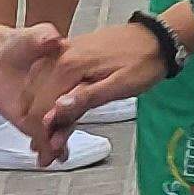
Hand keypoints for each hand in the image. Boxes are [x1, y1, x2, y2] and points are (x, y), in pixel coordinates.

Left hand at [0, 22, 77, 156]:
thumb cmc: (17, 45)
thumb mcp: (36, 35)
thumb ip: (44, 37)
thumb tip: (52, 39)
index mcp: (67, 74)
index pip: (78, 91)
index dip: (80, 101)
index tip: (81, 106)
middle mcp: (58, 94)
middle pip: (67, 114)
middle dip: (65, 129)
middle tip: (61, 140)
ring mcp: (44, 109)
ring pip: (56, 127)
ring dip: (57, 141)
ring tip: (56, 151)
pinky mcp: (29, 120)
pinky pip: (42, 136)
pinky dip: (48, 147)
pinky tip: (52, 157)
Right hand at [39, 20, 159, 144]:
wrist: (158, 37)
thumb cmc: (145, 62)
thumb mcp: (122, 85)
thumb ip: (88, 98)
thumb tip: (55, 112)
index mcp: (70, 66)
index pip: (41, 108)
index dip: (43, 136)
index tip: (48, 156)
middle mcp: (59, 58)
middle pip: (35, 101)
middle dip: (39, 131)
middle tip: (49, 156)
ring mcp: (62, 55)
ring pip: (36, 92)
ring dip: (39, 118)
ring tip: (49, 142)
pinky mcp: (68, 56)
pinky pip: (47, 81)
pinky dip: (45, 102)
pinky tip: (51, 118)